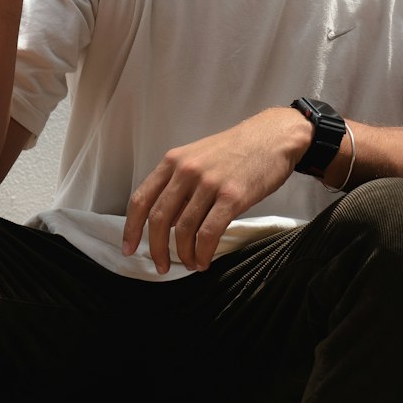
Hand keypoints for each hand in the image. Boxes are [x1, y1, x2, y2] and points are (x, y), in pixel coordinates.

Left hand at [122, 108, 312, 274]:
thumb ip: (180, 184)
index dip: (131, 228)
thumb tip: (167, 221)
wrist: (273, 136)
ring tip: (191, 264)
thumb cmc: (237, 150)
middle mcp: (186, 171)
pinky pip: (209, 233)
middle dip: (156, 249)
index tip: (129, 248)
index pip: (141, 199)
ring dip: (184, 254)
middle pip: (158, 219)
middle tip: (161, 266)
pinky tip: (205, 260)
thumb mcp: (198, 157)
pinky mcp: (232, 196)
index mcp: (173, 161)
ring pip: (183, 230)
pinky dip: (203, 252)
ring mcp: (209, 183)